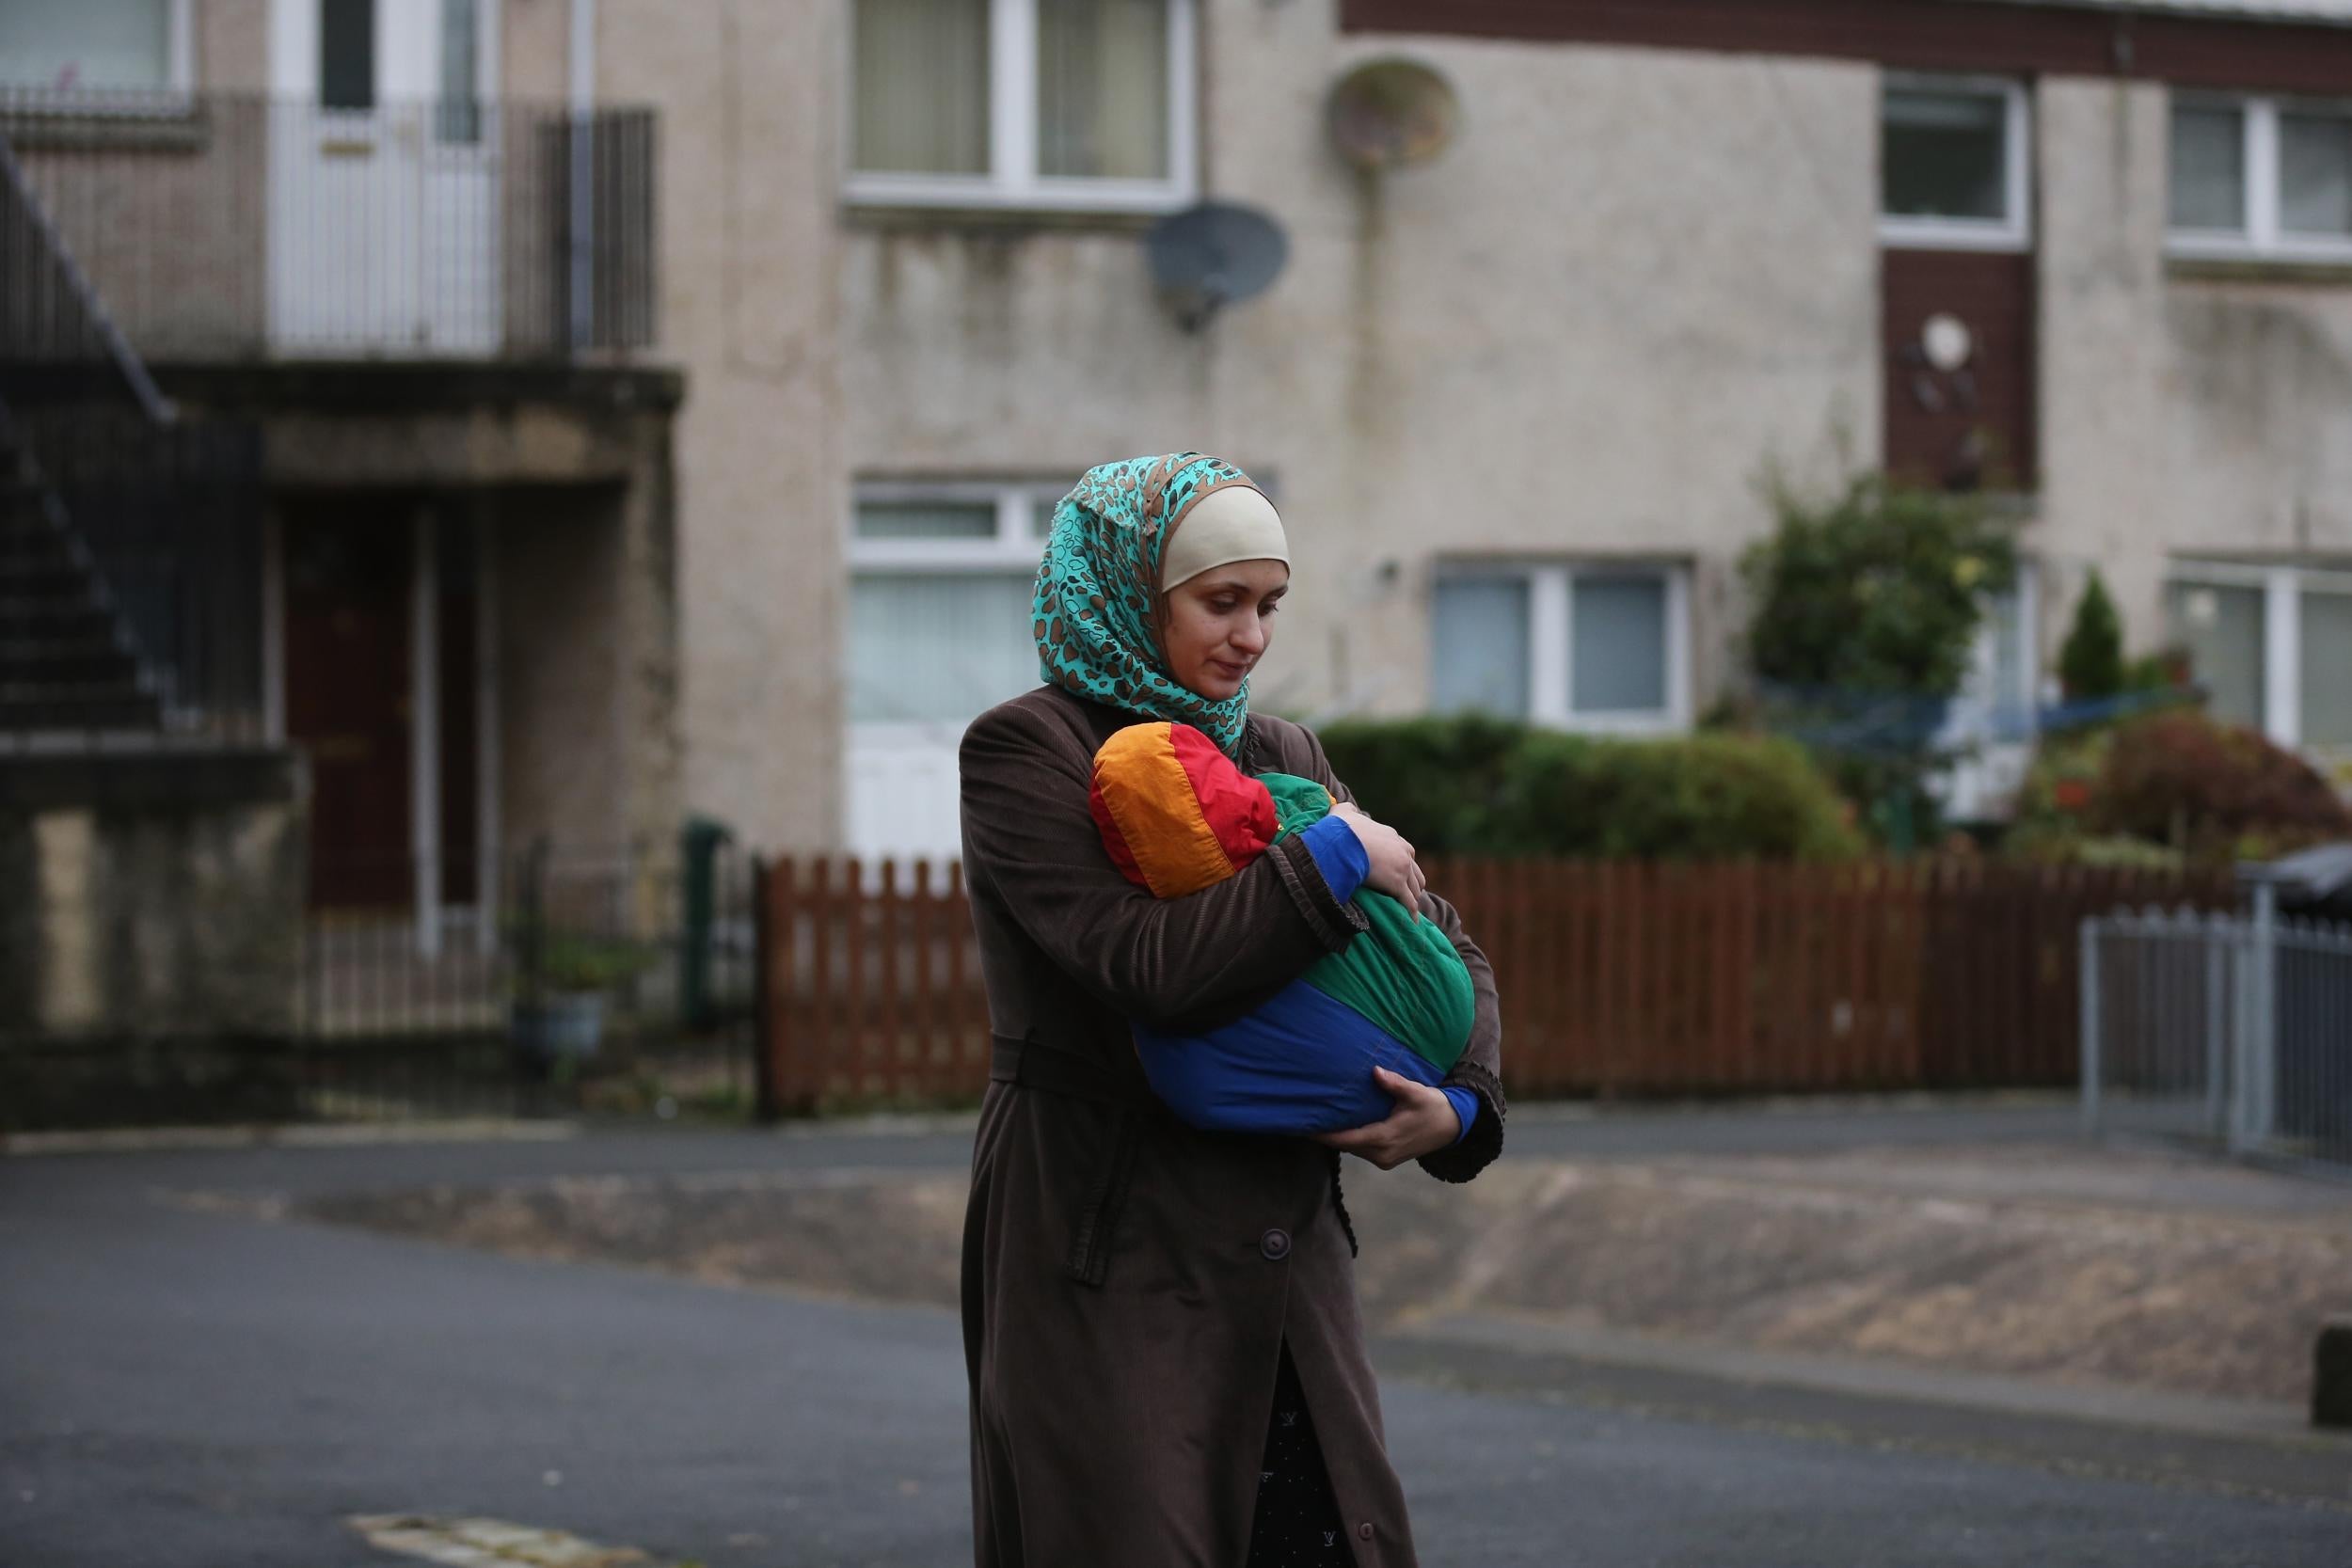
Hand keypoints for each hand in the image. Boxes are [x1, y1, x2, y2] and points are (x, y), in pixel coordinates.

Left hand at [1314, 1067, 1459, 1169]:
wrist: (1452, 1126)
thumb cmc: (1433, 1107)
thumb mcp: (1416, 1092)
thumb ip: (1395, 1084)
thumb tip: (1375, 1072)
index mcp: (1386, 1138)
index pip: (1347, 1139)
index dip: (1325, 1135)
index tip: (1306, 1127)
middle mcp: (1382, 1154)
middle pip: (1346, 1145)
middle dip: (1326, 1135)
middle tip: (1306, 1117)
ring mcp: (1385, 1159)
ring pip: (1353, 1149)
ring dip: (1338, 1137)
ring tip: (1319, 1120)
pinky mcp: (1386, 1159)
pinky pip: (1362, 1150)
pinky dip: (1350, 1139)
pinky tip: (1340, 1126)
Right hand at [1328, 801, 1424, 919]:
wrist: (1343, 843)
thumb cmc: (1341, 829)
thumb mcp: (1343, 813)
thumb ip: (1347, 810)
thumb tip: (1346, 809)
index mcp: (1392, 837)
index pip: (1404, 851)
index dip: (1402, 862)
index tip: (1398, 870)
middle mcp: (1402, 851)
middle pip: (1415, 870)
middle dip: (1412, 880)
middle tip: (1407, 890)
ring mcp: (1402, 868)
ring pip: (1415, 887)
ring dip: (1413, 896)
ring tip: (1410, 906)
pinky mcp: (1398, 884)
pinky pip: (1409, 902)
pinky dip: (1411, 912)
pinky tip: (1412, 920)